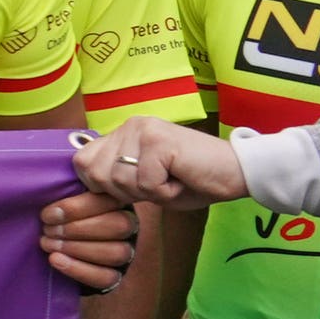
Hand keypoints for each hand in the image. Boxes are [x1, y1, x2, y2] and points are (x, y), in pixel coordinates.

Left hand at [35, 184, 139, 292]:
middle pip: (119, 226)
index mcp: (117, 201)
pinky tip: (55, 260)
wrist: (55, 241)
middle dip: (77, 229)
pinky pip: (108, 277)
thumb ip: (63, 186)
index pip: (110, 201)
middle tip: (47, 230)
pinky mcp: (117, 276)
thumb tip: (47, 177)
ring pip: (116, 252)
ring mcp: (126, 252)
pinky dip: (79, 269)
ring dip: (77, 249)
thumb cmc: (57, 214)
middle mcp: (128, 226)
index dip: (77, 207)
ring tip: (48, 244)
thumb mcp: (60, 196)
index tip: (47, 214)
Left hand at [75, 119, 244, 210]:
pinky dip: (166, 192)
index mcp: (123, 132)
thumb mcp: (144, 180)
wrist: (237, 173)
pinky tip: (183, 179)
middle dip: (125, 192)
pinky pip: (147, 184)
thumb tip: (85, 180)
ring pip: (120, 180)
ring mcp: (144, 131)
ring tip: (173, 179)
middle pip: (96, 173)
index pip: (82, 161)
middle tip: (158, 183)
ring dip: (149, 193)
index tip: (132, 186)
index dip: (101, 184)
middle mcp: (130, 125)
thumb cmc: (192, 180)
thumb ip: (115, 176)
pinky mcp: (160, 142)